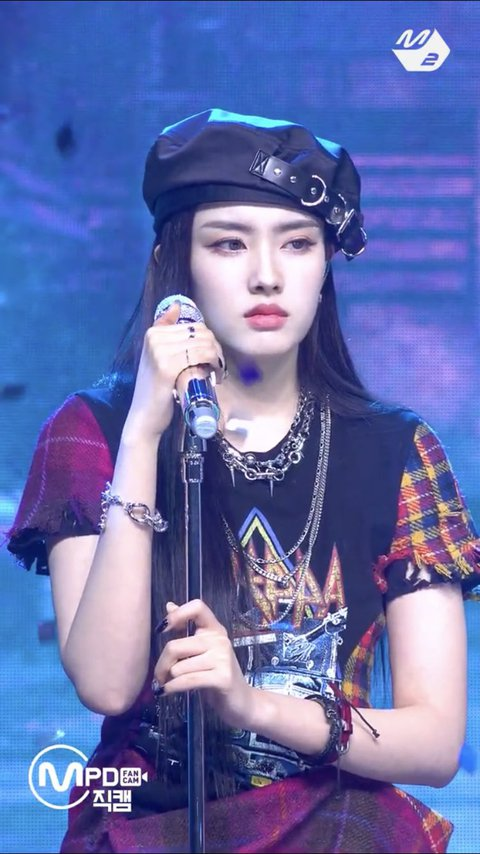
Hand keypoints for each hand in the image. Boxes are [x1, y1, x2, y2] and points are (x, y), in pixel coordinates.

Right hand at [124, 303, 224, 441]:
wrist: (145, 417)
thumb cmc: (157, 390)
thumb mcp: (157, 357)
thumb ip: (164, 332)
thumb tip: (176, 306)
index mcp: (153, 332)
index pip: (194, 325)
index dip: (209, 340)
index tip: (211, 357)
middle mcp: (154, 338)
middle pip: (201, 333)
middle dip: (215, 348)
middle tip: (217, 366)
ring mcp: (160, 352)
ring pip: (204, 344)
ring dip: (217, 358)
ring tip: (217, 372)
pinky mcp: (167, 367)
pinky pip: (201, 355)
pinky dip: (214, 364)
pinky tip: (216, 375)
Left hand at [153, 600, 252, 728]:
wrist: (241, 701)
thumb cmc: (217, 674)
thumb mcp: (201, 650)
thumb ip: (185, 629)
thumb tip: (169, 605)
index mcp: (214, 629)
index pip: (197, 607)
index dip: (178, 614)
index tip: (163, 629)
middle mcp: (220, 640)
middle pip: (175, 646)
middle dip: (161, 665)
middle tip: (158, 676)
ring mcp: (222, 658)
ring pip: (178, 667)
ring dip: (167, 680)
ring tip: (168, 685)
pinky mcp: (222, 678)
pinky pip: (186, 681)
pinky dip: (171, 688)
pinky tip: (166, 692)